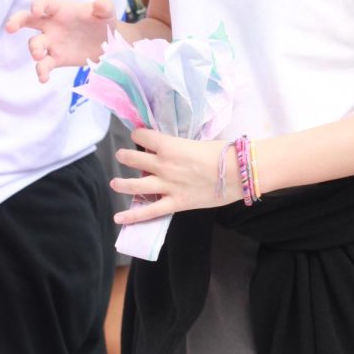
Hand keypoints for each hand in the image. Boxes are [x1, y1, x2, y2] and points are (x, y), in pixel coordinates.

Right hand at [6, 0, 119, 82]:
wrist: (108, 42)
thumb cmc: (103, 20)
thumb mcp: (107, 11)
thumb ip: (104, 6)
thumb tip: (101, 3)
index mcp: (60, 10)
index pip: (44, 4)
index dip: (38, 5)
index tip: (36, 9)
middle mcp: (51, 25)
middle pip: (27, 20)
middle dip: (16, 22)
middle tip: (10, 28)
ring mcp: (52, 42)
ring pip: (34, 45)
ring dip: (34, 50)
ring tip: (38, 55)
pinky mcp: (56, 58)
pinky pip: (44, 65)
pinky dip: (42, 71)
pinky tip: (43, 78)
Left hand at [111, 129, 240, 223]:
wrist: (238, 172)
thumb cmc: (223, 153)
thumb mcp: (197, 142)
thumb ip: (181, 146)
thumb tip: (174, 148)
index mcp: (170, 145)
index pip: (143, 136)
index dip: (138, 135)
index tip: (138, 136)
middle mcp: (163, 164)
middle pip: (135, 158)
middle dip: (125, 156)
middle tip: (121, 155)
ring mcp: (167, 185)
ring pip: (135, 184)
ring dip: (121, 183)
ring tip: (115, 182)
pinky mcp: (175, 203)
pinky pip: (149, 211)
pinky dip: (132, 216)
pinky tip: (119, 218)